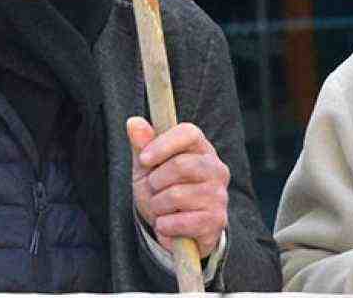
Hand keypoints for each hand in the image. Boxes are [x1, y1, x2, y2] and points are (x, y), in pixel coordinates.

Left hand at [126, 115, 228, 257]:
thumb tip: (133, 122)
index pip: (189, 133)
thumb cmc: (160, 189)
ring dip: (158, 205)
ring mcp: (219, 195)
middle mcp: (216, 168)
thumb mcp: (147, 166)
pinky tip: (167, 224)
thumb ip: (142, 144)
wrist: (173, 229)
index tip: (144, 159)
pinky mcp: (217, 221)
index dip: (163, 144)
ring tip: (161, 208)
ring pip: (177, 195)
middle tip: (153, 189)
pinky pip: (182, 221)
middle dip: (156, 181)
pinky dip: (165, 225)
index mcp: (201, 148)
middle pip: (181, 165)